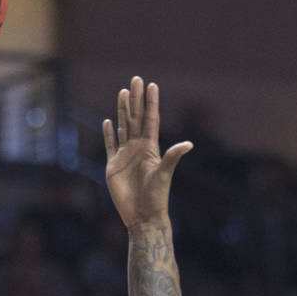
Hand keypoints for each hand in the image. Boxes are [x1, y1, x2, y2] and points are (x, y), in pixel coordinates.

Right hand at [103, 76, 191, 228]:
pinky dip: (108, 134)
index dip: (151, 103)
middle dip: (136, 99)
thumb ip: (172, 157)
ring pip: (123, 127)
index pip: (150, 119)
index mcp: (150, 147)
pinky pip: (110, 146)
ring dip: (122, 111)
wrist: (142, 216)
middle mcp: (138, 148)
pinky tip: (108, 122)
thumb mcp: (164, 174)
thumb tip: (189, 144)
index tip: (151, 85)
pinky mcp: (113, 166)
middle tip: (136, 79)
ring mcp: (125, 156)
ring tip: (123, 93)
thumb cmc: (156, 197)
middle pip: (136, 118)